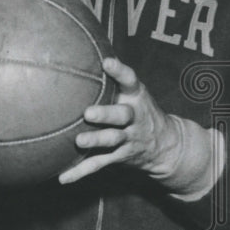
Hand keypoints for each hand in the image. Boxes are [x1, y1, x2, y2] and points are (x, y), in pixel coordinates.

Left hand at [58, 57, 181, 184]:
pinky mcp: (121, 157)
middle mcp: (135, 118)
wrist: (167, 146)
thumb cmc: (140, 111)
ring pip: (112, 141)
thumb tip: (86, 52)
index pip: (131, 81)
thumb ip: (117, 77)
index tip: (107, 62)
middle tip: (89, 112)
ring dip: (96, 141)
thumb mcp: (136, 92)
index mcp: (137, 97)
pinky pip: (100, 164)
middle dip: (107, 114)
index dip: (120, 72)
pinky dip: (81, 172)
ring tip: (79, 141)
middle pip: (123, 115)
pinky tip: (63, 177)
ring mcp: (128, 139)